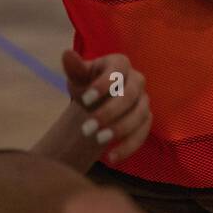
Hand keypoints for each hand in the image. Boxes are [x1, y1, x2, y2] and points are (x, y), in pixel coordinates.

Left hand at [61, 50, 150, 165]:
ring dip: (120, 129)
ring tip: (98, 141)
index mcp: (120, 63)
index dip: (103, 84)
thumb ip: (74, 68)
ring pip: (139, 115)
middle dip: (109, 113)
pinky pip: (143, 133)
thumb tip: (66, 54)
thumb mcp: (77, 77)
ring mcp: (143, 100)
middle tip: (86, 129)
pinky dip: (129, 146)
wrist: (96, 105)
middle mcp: (136, 79)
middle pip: (129, 95)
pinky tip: (111, 157)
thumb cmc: (86, 86)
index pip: (117, 70)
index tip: (84, 101)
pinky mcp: (146, 119)